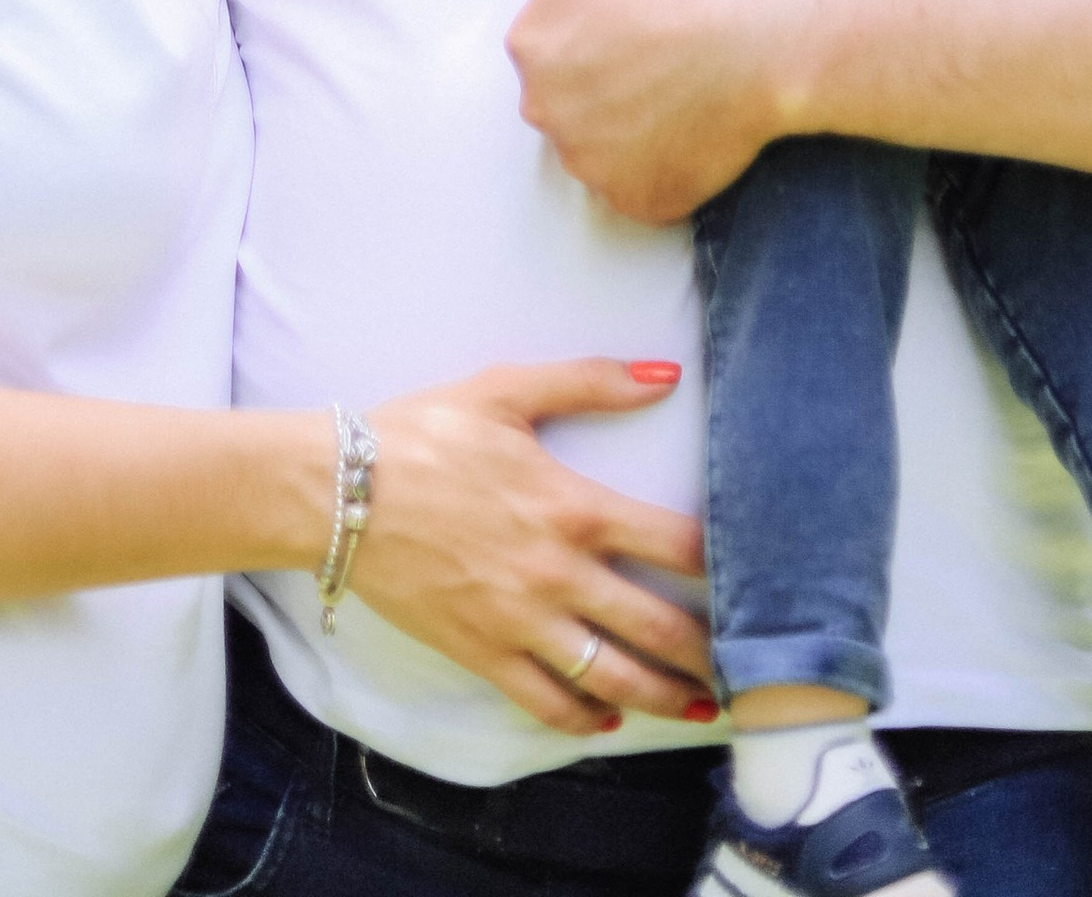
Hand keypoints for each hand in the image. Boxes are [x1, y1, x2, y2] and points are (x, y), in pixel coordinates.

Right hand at [356, 359, 713, 732]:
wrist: (339, 491)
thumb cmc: (423, 432)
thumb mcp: (507, 390)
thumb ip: (590, 381)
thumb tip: (665, 373)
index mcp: (573, 505)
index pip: (674, 545)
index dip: (723, 565)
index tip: (752, 577)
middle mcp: (558, 573)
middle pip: (658, 626)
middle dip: (707, 652)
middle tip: (740, 667)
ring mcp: (520, 621)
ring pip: (612, 677)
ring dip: (662, 698)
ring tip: (696, 707)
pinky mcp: (481, 652)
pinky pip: (546, 702)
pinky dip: (583, 718)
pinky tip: (606, 718)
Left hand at [507, 0, 818, 223]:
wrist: (751, 34)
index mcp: (530, 43)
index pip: (544, 47)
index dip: (589, 38)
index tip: (630, 33)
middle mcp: (544, 108)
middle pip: (563, 103)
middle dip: (598, 90)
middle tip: (654, 70)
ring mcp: (586, 162)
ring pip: (597, 151)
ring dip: (627, 134)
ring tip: (679, 102)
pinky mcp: (632, 200)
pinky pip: (637, 190)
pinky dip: (660, 170)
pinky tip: (693, 136)